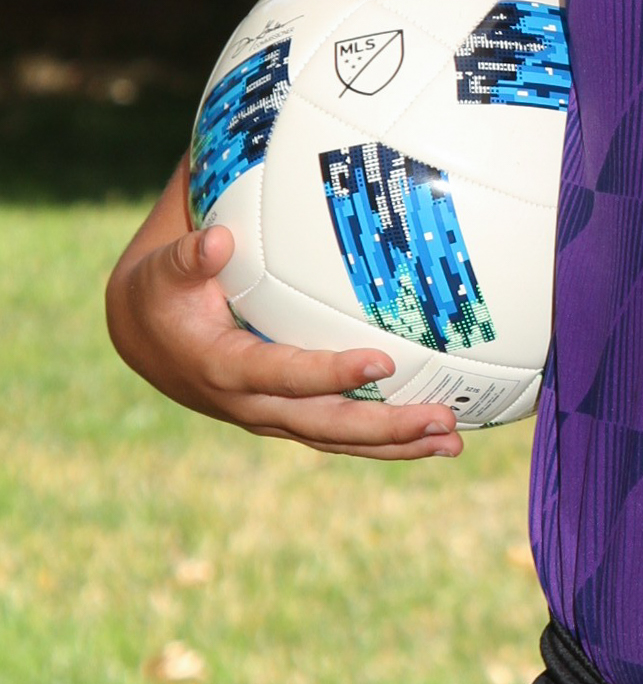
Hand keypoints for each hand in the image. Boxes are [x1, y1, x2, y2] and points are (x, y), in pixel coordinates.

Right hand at [107, 176, 461, 461]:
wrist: (149, 338)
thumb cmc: (164, 292)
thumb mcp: (166, 271)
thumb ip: (190, 257)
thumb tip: (217, 238)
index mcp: (223, 369)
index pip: (284, 375)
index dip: (330, 374)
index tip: (382, 361)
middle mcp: (251, 405)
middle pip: (325, 425)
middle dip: (385, 428)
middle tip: (441, 421)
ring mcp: (273, 417)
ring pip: (339, 439)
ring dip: (397, 445)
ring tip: (452, 443)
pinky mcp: (289, 418)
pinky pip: (340, 434)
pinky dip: (386, 442)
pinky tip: (434, 438)